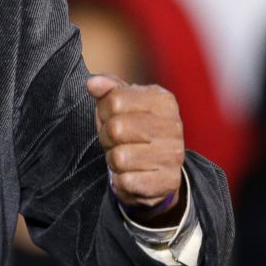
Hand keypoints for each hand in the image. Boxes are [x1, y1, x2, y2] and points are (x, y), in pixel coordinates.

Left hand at [87, 74, 185, 225]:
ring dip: (113, 159)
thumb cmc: (133, 129)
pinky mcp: (168, 182)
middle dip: (107, 137)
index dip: (104, 111)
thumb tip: (92, 83)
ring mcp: (173, 155)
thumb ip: (107, 88)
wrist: (157, 168)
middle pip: (116, 129)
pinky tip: (131, 174)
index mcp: (163, 100)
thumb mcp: (120, 103)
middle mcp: (173, 126)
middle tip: (117, 141)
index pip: (114, 100)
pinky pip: (126, 181)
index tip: (113, 117)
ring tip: (125, 156)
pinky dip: (120, 180)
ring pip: (119, 157)